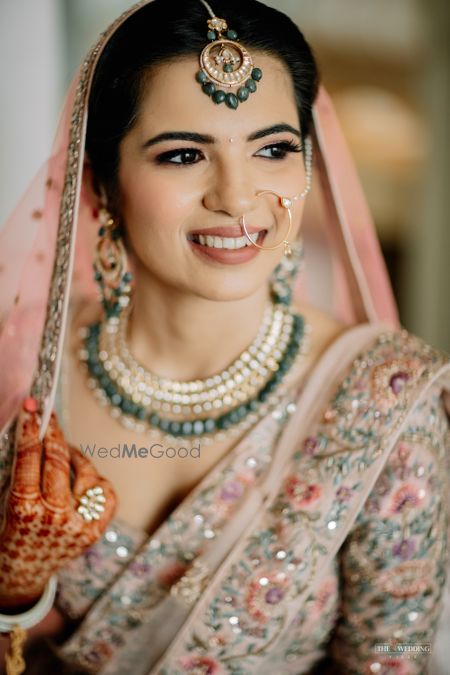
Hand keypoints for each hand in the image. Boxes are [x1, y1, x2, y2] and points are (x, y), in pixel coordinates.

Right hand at [0, 399, 116, 608]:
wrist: (23, 573)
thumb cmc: (10, 532)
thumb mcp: (6, 503)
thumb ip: (23, 474)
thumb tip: (35, 433)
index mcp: (25, 510)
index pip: (30, 458)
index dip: (30, 429)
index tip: (31, 409)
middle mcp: (54, 517)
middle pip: (59, 461)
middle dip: (52, 433)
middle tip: (48, 417)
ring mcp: (79, 525)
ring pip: (87, 474)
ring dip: (76, 457)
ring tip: (64, 451)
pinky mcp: (95, 532)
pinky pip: (107, 494)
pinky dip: (98, 481)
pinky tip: (85, 476)